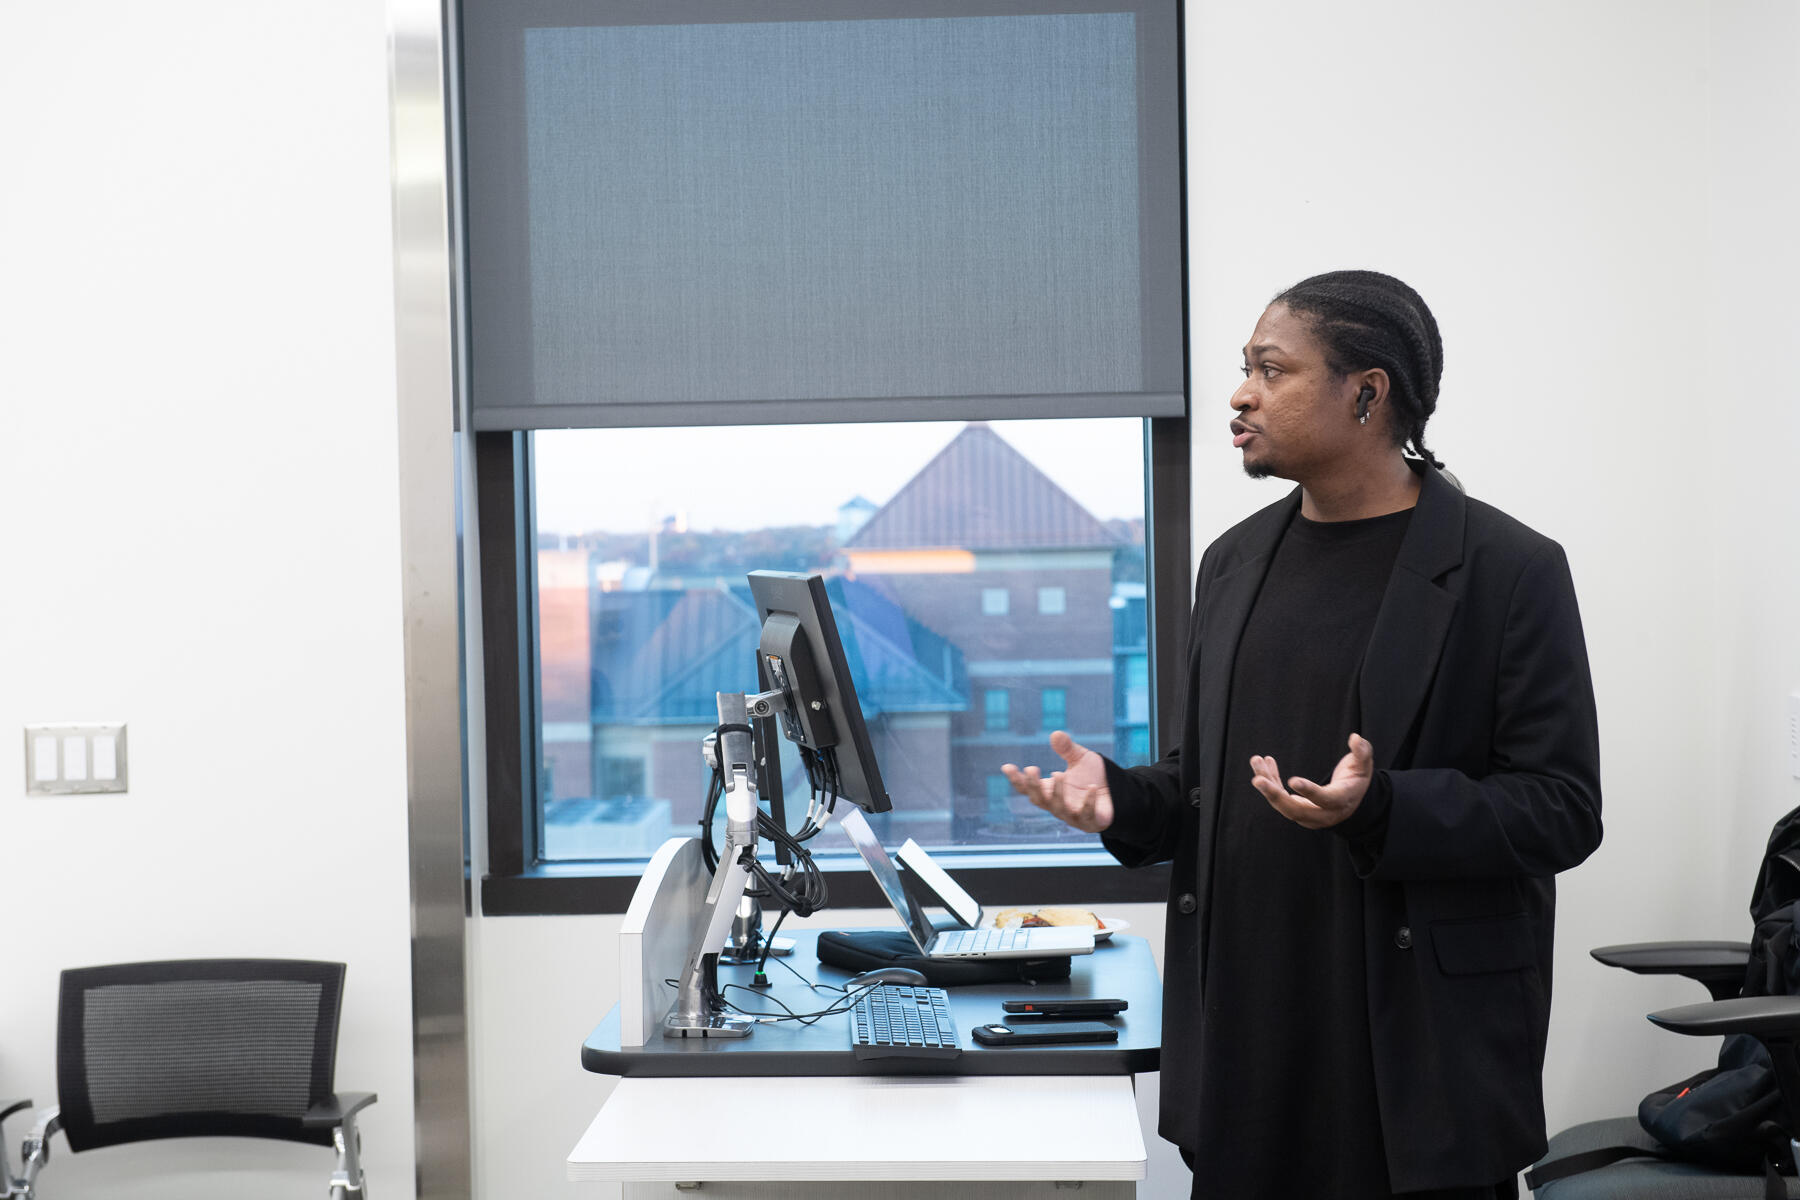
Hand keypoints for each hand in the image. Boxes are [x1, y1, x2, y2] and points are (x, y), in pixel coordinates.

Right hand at [1002, 730, 1113, 833]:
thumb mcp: (1080, 759)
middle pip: (1039, 800)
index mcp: (1050, 791)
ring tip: (1058, 774)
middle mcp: (1057, 805)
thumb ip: (1067, 749)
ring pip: (1059, 809)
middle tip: (1031, 769)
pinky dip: (1088, 802)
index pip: (1028, 788)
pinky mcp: (1091, 822)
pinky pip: (1086, 815)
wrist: (1118, 793)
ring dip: (1057, 793)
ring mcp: (1073, 816)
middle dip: (1034, 786)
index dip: (1017, 779)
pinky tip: (1092, 788)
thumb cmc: (1093, 777)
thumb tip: (1056, 734)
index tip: (1007, 767)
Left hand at [1250, 733, 1373, 829]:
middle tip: (1257, 780)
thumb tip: (1355, 738)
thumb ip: (1362, 752)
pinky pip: (1280, 798)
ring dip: (1267, 784)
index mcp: (1341, 801)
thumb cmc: (1358, 779)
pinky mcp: (1297, 810)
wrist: (1351, 801)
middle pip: (1296, 810)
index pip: (1324, 799)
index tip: (1292, 780)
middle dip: (1275, 796)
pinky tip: (1263, 763)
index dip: (1310, 791)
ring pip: (1283, 804)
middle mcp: (1323, 814)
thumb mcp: (1364, 766)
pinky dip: (1270, 781)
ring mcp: (1308, 815)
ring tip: (1256, 761)